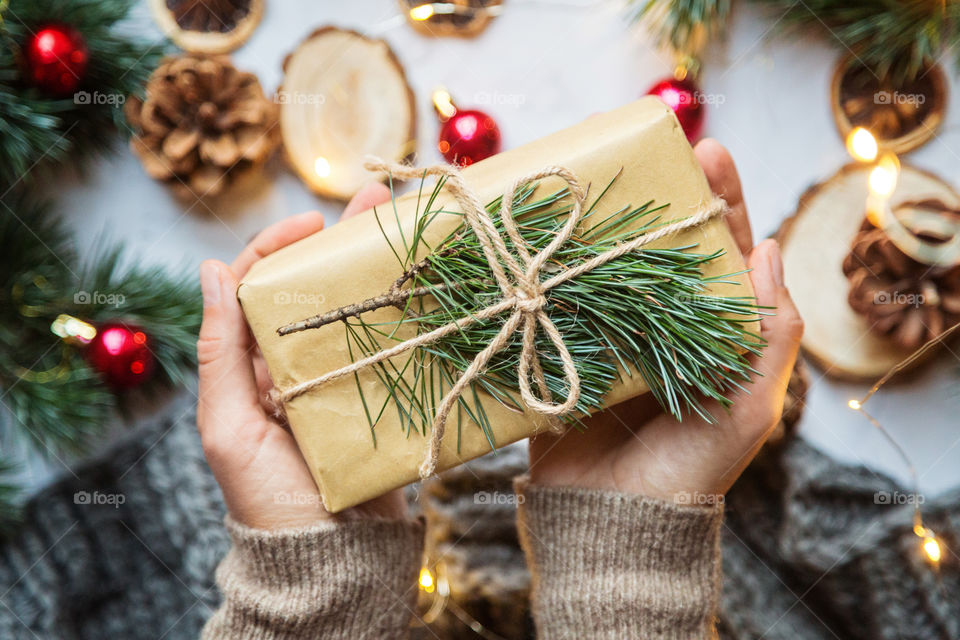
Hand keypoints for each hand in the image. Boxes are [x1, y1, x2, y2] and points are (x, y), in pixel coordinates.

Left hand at [197, 183, 407, 529]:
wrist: (334, 564)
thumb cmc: (272, 503)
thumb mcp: (230, 428)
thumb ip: (220, 353)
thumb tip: (209, 269)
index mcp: (255, 367)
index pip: (260, 289)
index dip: (280, 247)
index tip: (313, 222)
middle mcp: (298, 366)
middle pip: (316, 289)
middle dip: (341, 242)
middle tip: (375, 200)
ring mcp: (344, 381)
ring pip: (358, 310)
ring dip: (379, 267)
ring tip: (408, 224)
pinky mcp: (383, 400)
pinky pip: (393, 346)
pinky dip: (410, 313)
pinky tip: (432, 286)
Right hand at [528, 139, 803, 501]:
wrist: (611, 524)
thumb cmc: (688, 473)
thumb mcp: (749, 408)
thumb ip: (768, 334)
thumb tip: (769, 249)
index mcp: (708, 334)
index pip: (719, 253)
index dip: (717, 200)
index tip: (707, 148)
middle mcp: (659, 327)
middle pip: (658, 247)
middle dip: (650, 195)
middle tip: (637, 146)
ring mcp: (607, 338)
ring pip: (605, 266)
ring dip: (595, 223)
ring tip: (582, 174)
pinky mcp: (562, 355)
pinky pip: (557, 304)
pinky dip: (548, 269)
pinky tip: (537, 233)